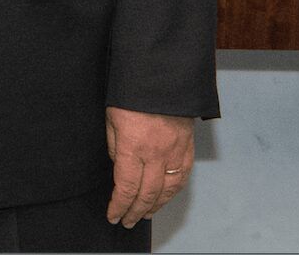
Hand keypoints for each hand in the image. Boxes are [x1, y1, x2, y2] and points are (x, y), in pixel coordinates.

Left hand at [104, 106, 194, 226]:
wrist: (163, 77)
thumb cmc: (133, 94)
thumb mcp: (112, 118)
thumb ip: (116, 146)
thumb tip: (120, 166)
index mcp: (133, 147)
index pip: (126, 187)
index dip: (119, 206)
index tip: (113, 215)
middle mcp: (156, 154)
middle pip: (146, 194)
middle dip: (135, 211)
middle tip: (127, 221)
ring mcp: (174, 153)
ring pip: (166, 190)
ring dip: (155, 206)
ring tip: (144, 214)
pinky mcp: (187, 148)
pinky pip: (181, 177)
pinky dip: (173, 192)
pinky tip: (165, 197)